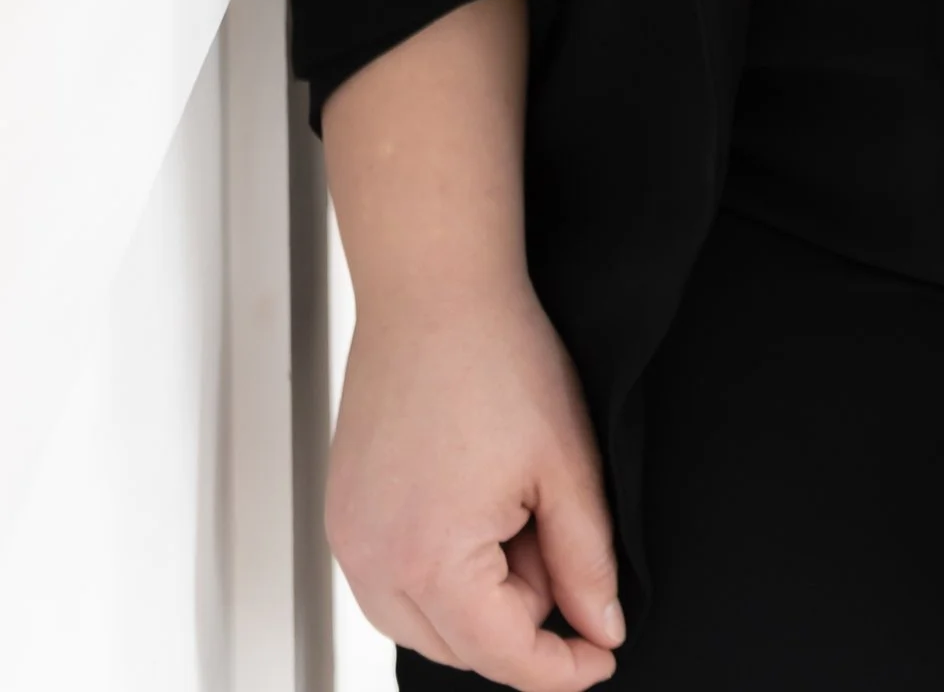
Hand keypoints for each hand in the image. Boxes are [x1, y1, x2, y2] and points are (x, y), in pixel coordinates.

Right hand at [327, 273, 624, 686]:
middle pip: (462, 648)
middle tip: (558, 539)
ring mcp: (350, 540)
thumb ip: (586, 562)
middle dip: (522, 619)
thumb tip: (600, 628)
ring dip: (478, 603)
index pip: (504, 655)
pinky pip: (392, 585)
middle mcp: (374, 564)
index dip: (562, 667)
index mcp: (432, 560)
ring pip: (424, 625)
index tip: (600, 658)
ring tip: (517, 514)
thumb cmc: (495, 357)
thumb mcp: (565, 467)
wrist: (434, 290)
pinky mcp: (342, 516)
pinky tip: (475, 514)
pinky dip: (438, 575)